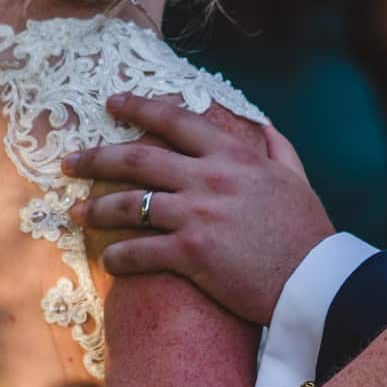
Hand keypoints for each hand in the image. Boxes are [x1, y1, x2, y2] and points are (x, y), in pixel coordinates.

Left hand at [67, 95, 332, 325]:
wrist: (317, 283)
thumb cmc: (308, 233)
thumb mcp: (297, 180)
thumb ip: (277, 148)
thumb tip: (262, 126)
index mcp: (233, 155)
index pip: (175, 119)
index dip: (138, 108)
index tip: (112, 103)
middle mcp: (210, 178)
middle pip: (137, 158)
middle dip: (96, 158)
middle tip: (69, 162)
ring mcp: (198, 214)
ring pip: (130, 204)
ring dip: (96, 208)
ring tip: (76, 213)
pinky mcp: (192, 254)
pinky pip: (139, 251)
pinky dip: (118, 256)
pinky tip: (108, 260)